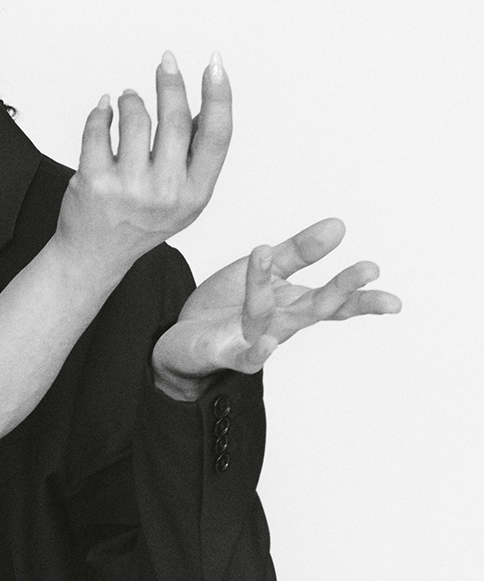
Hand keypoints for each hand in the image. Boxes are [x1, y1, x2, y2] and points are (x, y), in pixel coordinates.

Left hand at [57, 53, 232, 281]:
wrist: (94, 255)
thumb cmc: (139, 222)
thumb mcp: (182, 200)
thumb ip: (196, 158)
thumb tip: (207, 105)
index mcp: (195, 195)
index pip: (217, 135)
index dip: (219, 95)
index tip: (215, 64)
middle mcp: (165, 193)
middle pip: (176, 119)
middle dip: (171, 82)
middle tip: (166, 61)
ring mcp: (129, 188)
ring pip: (136, 117)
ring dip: (132, 99)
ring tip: (129, 98)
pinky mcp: (94, 182)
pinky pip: (99, 127)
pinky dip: (101, 112)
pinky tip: (104, 109)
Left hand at [150, 218, 399, 397]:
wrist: (184, 336)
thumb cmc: (226, 305)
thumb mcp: (265, 268)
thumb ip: (299, 251)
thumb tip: (339, 225)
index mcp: (294, 302)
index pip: (335, 300)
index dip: (364, 298)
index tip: (396, 302)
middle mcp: (281, 323)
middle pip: (316, 308)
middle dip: (343, 289)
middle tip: (369, 269)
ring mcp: (256, 340)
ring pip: (276, 320)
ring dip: (293, 303)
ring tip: (312, 280)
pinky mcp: (229, 353)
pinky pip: (245, 355)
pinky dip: (257, 351)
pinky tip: (266, 342)